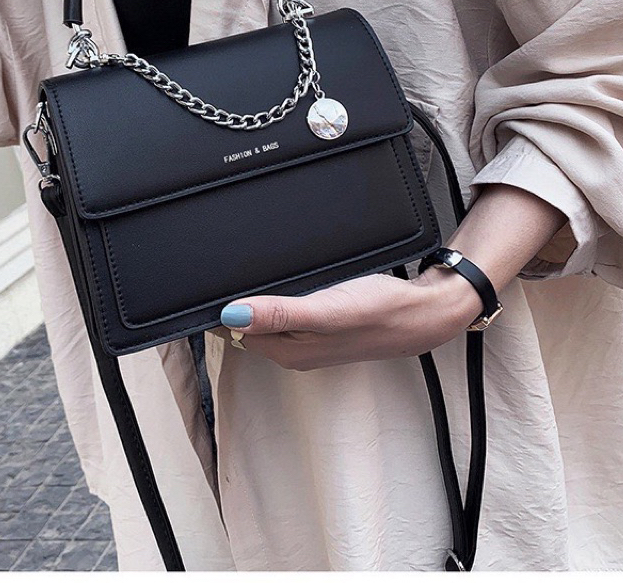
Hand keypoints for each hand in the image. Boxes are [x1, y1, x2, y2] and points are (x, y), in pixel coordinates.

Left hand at [212, 265, 482, 371]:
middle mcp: (294, 349)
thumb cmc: (378, 312)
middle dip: (226, 305)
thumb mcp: (326, 312)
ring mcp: (308, 337)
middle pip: (244, 327)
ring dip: (249, 301)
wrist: (424, 312)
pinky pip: (285, 312)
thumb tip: (231, 315)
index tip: (198, 287)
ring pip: (264, 319)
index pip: (233, 332)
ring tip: (232, 273)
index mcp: (288, 351)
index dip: (214, 311)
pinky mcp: (323, 324)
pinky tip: (274, 281)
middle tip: (209, 272)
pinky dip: (273, 299)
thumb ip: (280, 315)